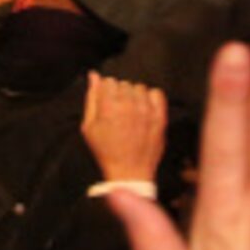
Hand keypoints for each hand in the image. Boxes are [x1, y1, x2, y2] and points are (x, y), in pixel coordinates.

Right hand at [82, 72, 166, 187]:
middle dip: (119, 95)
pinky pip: (157, 93)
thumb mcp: (89, 127)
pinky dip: (150, 98)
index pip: (108, 81)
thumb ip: (91, 98)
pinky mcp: (160, 116)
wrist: (129, 173)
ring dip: (134, 97)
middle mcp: (129, 104)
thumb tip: (93, 76)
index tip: (106, 104)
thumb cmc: (106, 151)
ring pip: (139, 87)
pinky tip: (144, 110)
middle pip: (123, 83)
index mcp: (109, 106)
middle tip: (118, 112)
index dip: (105, 93)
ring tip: (131, 113)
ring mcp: (146, 110)